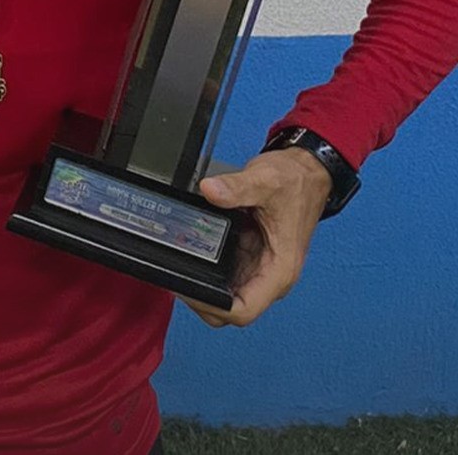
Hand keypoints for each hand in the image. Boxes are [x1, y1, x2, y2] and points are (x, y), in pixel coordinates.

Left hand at [180, 147, 332, 327]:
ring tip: (179, 262)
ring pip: (227, 291)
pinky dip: (210, 266)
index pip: (244, 311)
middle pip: (231, 307)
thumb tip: (209, 191)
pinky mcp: (252, 254)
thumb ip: (235, 188)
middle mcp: (271, 275)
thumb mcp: (265, 181)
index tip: (189, 291)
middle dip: (202, 298)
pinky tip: (194, 250)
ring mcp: (260, 266)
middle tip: (175, 277)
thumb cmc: (296, 182)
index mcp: (279, 270)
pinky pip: (227, 270)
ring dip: (204, 282)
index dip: (213, 307)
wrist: (306, 171)